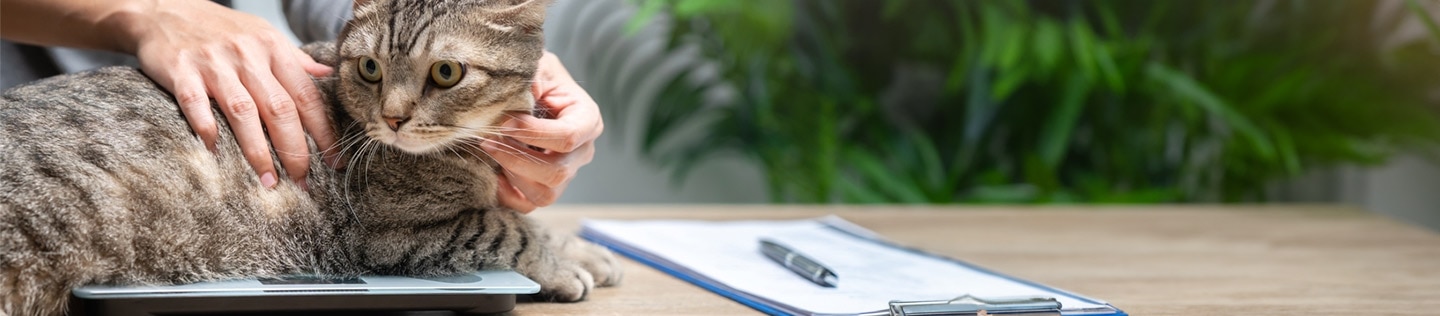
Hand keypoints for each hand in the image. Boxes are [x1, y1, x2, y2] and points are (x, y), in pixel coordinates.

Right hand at [130, 0, 337, 188]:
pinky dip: (207, 129)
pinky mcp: (181, 70)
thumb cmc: (222, 28)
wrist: (167, 7)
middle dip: (294, 149)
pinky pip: (196, 104)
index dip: (323, 132)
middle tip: (302, 180)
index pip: (306, 96)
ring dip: (257, 151)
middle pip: (279, 108)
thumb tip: (327, 77)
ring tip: (269, 181)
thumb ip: (295, 59)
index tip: (333, 160)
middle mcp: (247, 55)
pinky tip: (216, 153)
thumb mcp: (264, 35)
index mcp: (273, 48)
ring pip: (243, 112)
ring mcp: (213, 63)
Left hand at [483, 51, 603, 212]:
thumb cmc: (536, 78)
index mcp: (587, 119)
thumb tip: (528, 91)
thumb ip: (534, 76)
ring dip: (513, 175)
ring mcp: (565, 173)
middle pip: (558, 171)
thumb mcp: (539, 67)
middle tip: (488, 140)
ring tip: (492, 150)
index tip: (503, 123)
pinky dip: (508, 194)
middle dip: (517, 158)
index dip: (533, 134)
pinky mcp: (545, 187)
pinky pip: (528, 204)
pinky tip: (493, 172)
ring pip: (545, 194)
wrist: (527, 91)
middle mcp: (582, 151)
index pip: (568, 137)